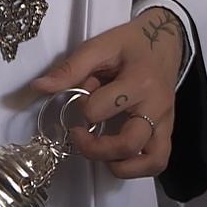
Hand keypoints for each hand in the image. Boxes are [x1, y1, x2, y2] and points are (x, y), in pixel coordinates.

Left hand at [22, 5, 189, 181]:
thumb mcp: (100, 46)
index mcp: (139, 82)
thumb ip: (70, 69)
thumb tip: (38, 87)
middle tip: (78, 137)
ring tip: (102, 153)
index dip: (81, 107)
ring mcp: (166, 122)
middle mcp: (156, 106)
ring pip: (151, 162)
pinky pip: (158, 161)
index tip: (80, 96)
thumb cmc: (132, 43)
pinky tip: (118, 156)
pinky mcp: (168, 131)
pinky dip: (137, 167)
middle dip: (95, 149)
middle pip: (127, 144)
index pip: (99, 109)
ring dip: (121, 166)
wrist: (167, 39)